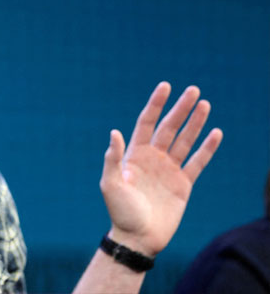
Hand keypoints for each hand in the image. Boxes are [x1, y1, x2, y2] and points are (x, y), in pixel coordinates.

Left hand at [100, 82, 222, 256]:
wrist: (138, 238)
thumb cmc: (120, 212)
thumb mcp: (110, 185)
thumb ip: (113, 159)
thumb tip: (114, 132)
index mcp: (134, 155)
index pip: (146, 123)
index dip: (156, 105)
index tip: (165, 86)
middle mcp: (152, 158)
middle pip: (169, 128)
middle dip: (180, 109)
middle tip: (194, 90)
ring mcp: (168, 170)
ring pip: (185, 141)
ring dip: (195, 123)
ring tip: (205, 104)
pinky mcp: (183, 184)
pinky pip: (197, 162)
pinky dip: (207, 148)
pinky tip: (215, 133)